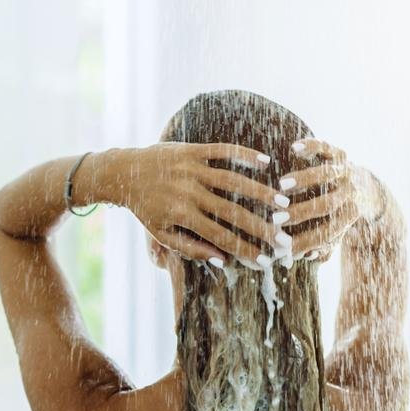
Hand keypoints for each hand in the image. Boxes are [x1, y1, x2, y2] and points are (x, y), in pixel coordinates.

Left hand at [105, 143, 283, 261]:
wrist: (123, 173)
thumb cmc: (146, 208)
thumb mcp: (161, 234)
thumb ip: (190, 248)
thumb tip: (222, 259)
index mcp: (182, 215)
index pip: (220, 237)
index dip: (244, 249)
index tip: (266, 261)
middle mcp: (189, 191)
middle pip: (232, 212)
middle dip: (261, 227)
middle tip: (285, 239)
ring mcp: (191, 168)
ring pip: (232, 181)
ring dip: (260, 192)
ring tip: (284, 203)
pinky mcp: (191, 149)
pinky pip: (221, 150)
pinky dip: (244, 155)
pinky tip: (266, 161)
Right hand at [277, 139, 370, 257]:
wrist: (360, 185)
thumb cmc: (333, 215)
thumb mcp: (329, 232)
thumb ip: (316, 246)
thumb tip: (298, 258)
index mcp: (348, 216)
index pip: (327, 232)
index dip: (305, 239)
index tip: (282, 245)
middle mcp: (349, 192)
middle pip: (327, 204)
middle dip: (301, 212)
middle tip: (276, 218)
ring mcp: (344, 170)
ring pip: (328, 174)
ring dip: (305, 180)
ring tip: (281, 186)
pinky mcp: (336, 152)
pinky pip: (325, 146)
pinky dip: (311, 146)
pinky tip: (294, 149)